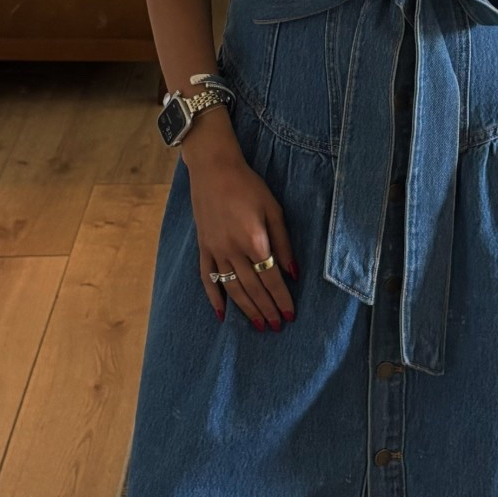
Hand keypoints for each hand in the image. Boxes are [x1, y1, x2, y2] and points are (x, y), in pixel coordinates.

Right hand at [182, 123, 297, 329]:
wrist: (213, 169)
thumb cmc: (249, 186)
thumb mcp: (274, 210)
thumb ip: (284, 244)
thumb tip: (294, 274)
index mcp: (255, 241)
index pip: (271, 279)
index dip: (282, 299)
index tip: (290, 315)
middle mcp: (234, 250)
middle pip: (253, 288)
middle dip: (266, 309)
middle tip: (276, 326)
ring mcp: (215, 250)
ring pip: (232, 287)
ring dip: (246, 309)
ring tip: (258, 325)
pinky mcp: (203, 247)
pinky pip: (207, 277)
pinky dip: (213, 297)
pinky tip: (221, 314)